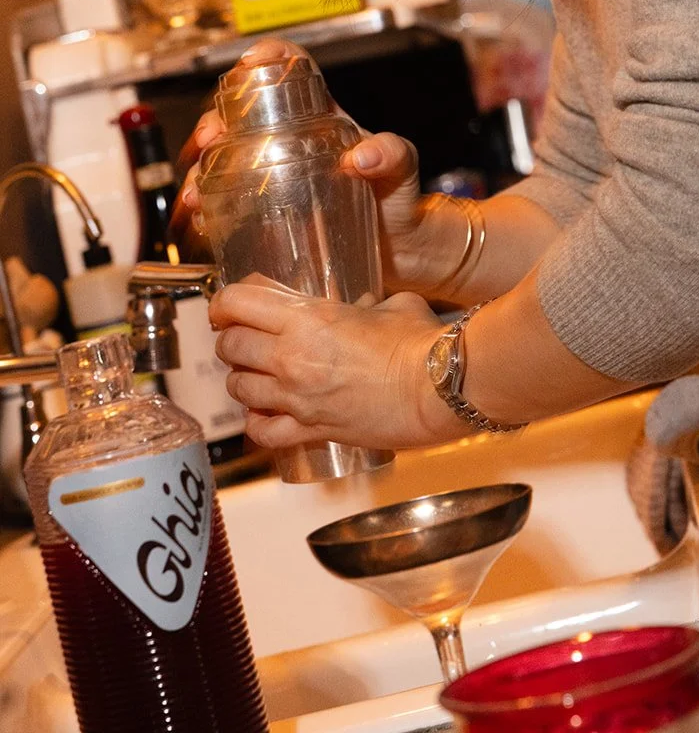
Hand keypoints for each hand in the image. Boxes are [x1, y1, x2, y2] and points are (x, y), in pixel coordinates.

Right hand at [171, 36, 466, 292]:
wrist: (401, 251)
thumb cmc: (400, 199)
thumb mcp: (402, 168)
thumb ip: (392, 155)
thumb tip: (362, 156)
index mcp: (321, 118)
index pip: (290, 70)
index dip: (267, 57)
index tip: (250, 63)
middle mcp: (290, 143)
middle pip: (239, 117)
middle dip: (214, 122)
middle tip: (210, 140)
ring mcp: (274, 178)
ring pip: (222, 161)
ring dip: (199, 170)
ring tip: (195, 192)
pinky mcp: (266, 214)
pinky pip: (225, 204)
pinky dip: (206, 209)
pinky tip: (201, 219)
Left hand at [210, 279, 462, 452]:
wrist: (438, 391)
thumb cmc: (420, 343)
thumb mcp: (391, 305)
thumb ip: (367, 305)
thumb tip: (365, 307)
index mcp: (308, 318)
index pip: (238, 303)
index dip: (225, 301)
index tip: (227, 304)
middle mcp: (293, 357)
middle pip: (230, 346)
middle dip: (232, 339)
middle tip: (244, 336)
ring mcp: (298, 398)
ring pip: (239, 389)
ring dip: (243, 378)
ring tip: (256, 373)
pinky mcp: (312, 431)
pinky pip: (263, 431)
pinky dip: (257, 422)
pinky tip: (265, 413)